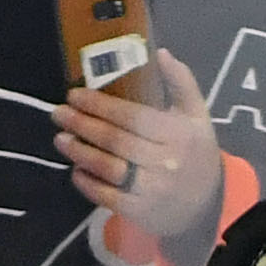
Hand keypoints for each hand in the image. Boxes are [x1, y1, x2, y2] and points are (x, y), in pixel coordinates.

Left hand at [59, 48, 223, 265]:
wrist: (206, 205)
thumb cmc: (196, 153)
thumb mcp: (197, 115)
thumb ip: (181, 82)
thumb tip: (160, 53)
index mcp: (177, 133)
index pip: (132, 115)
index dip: (100, 105)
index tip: (75, 95)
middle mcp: (165, 160)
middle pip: (116, 140)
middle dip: (83, 125)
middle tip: (58, 113)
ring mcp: (152, 189)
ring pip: (109, 168)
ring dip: (80, 153)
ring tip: (61, 139)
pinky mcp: (140, 212)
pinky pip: (108, 197)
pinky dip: (88, 184)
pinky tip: (76, 171)